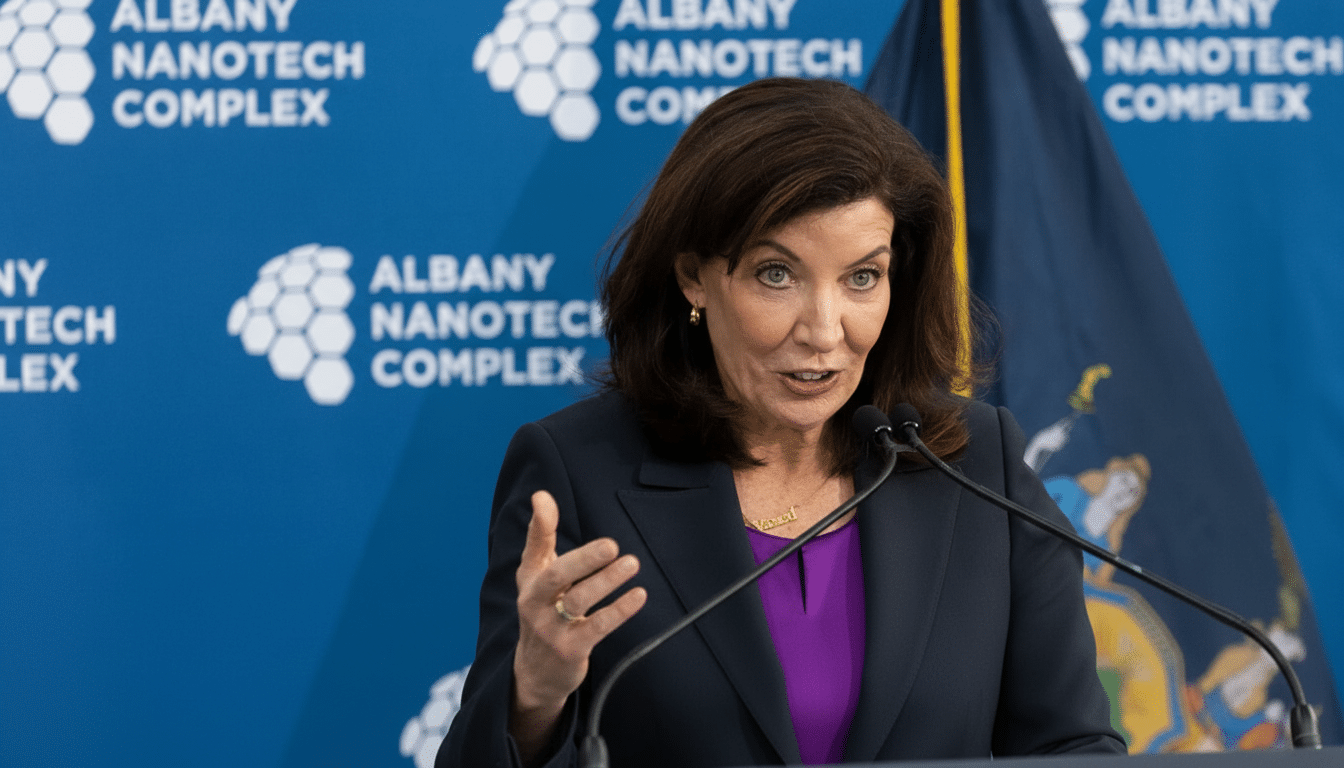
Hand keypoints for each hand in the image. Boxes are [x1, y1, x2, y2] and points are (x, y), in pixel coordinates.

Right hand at [510, 490, 646, 757]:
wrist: (535, 673)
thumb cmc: (543, 612)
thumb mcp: (537, 577)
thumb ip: (542, 538)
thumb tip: (542, 496)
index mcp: (529, 580)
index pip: (533, 548)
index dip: (539, 524)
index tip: (543, 498)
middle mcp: (535, 602)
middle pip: (556, 576)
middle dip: (584, 559)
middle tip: (611, 545)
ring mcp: (551, 627)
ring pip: (579, 600)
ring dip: (607, 581)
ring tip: (632, 564)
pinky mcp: (570, 649)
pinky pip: (597, 627)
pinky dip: (619, 610)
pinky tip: (638, 596)